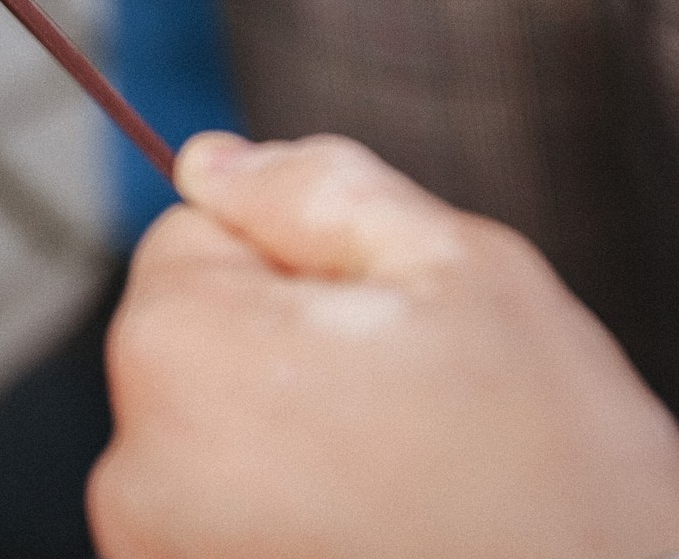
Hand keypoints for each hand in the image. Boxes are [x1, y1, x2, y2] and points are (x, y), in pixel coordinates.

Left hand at [92, 133, 678, 558]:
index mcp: (178, 345)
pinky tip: (382, 545)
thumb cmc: (549, 478)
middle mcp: (130, 464)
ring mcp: (151, 552)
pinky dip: (288, 528)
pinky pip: (225, 526)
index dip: (299, 268)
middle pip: (198, 347)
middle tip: (416, 419)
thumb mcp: (464, 274)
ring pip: (215, 443)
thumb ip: (319, 190)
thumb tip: (210, 159)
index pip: (196, 238)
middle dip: (291, 358)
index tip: (385, 334)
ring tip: (408, 495)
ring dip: (292, 451)